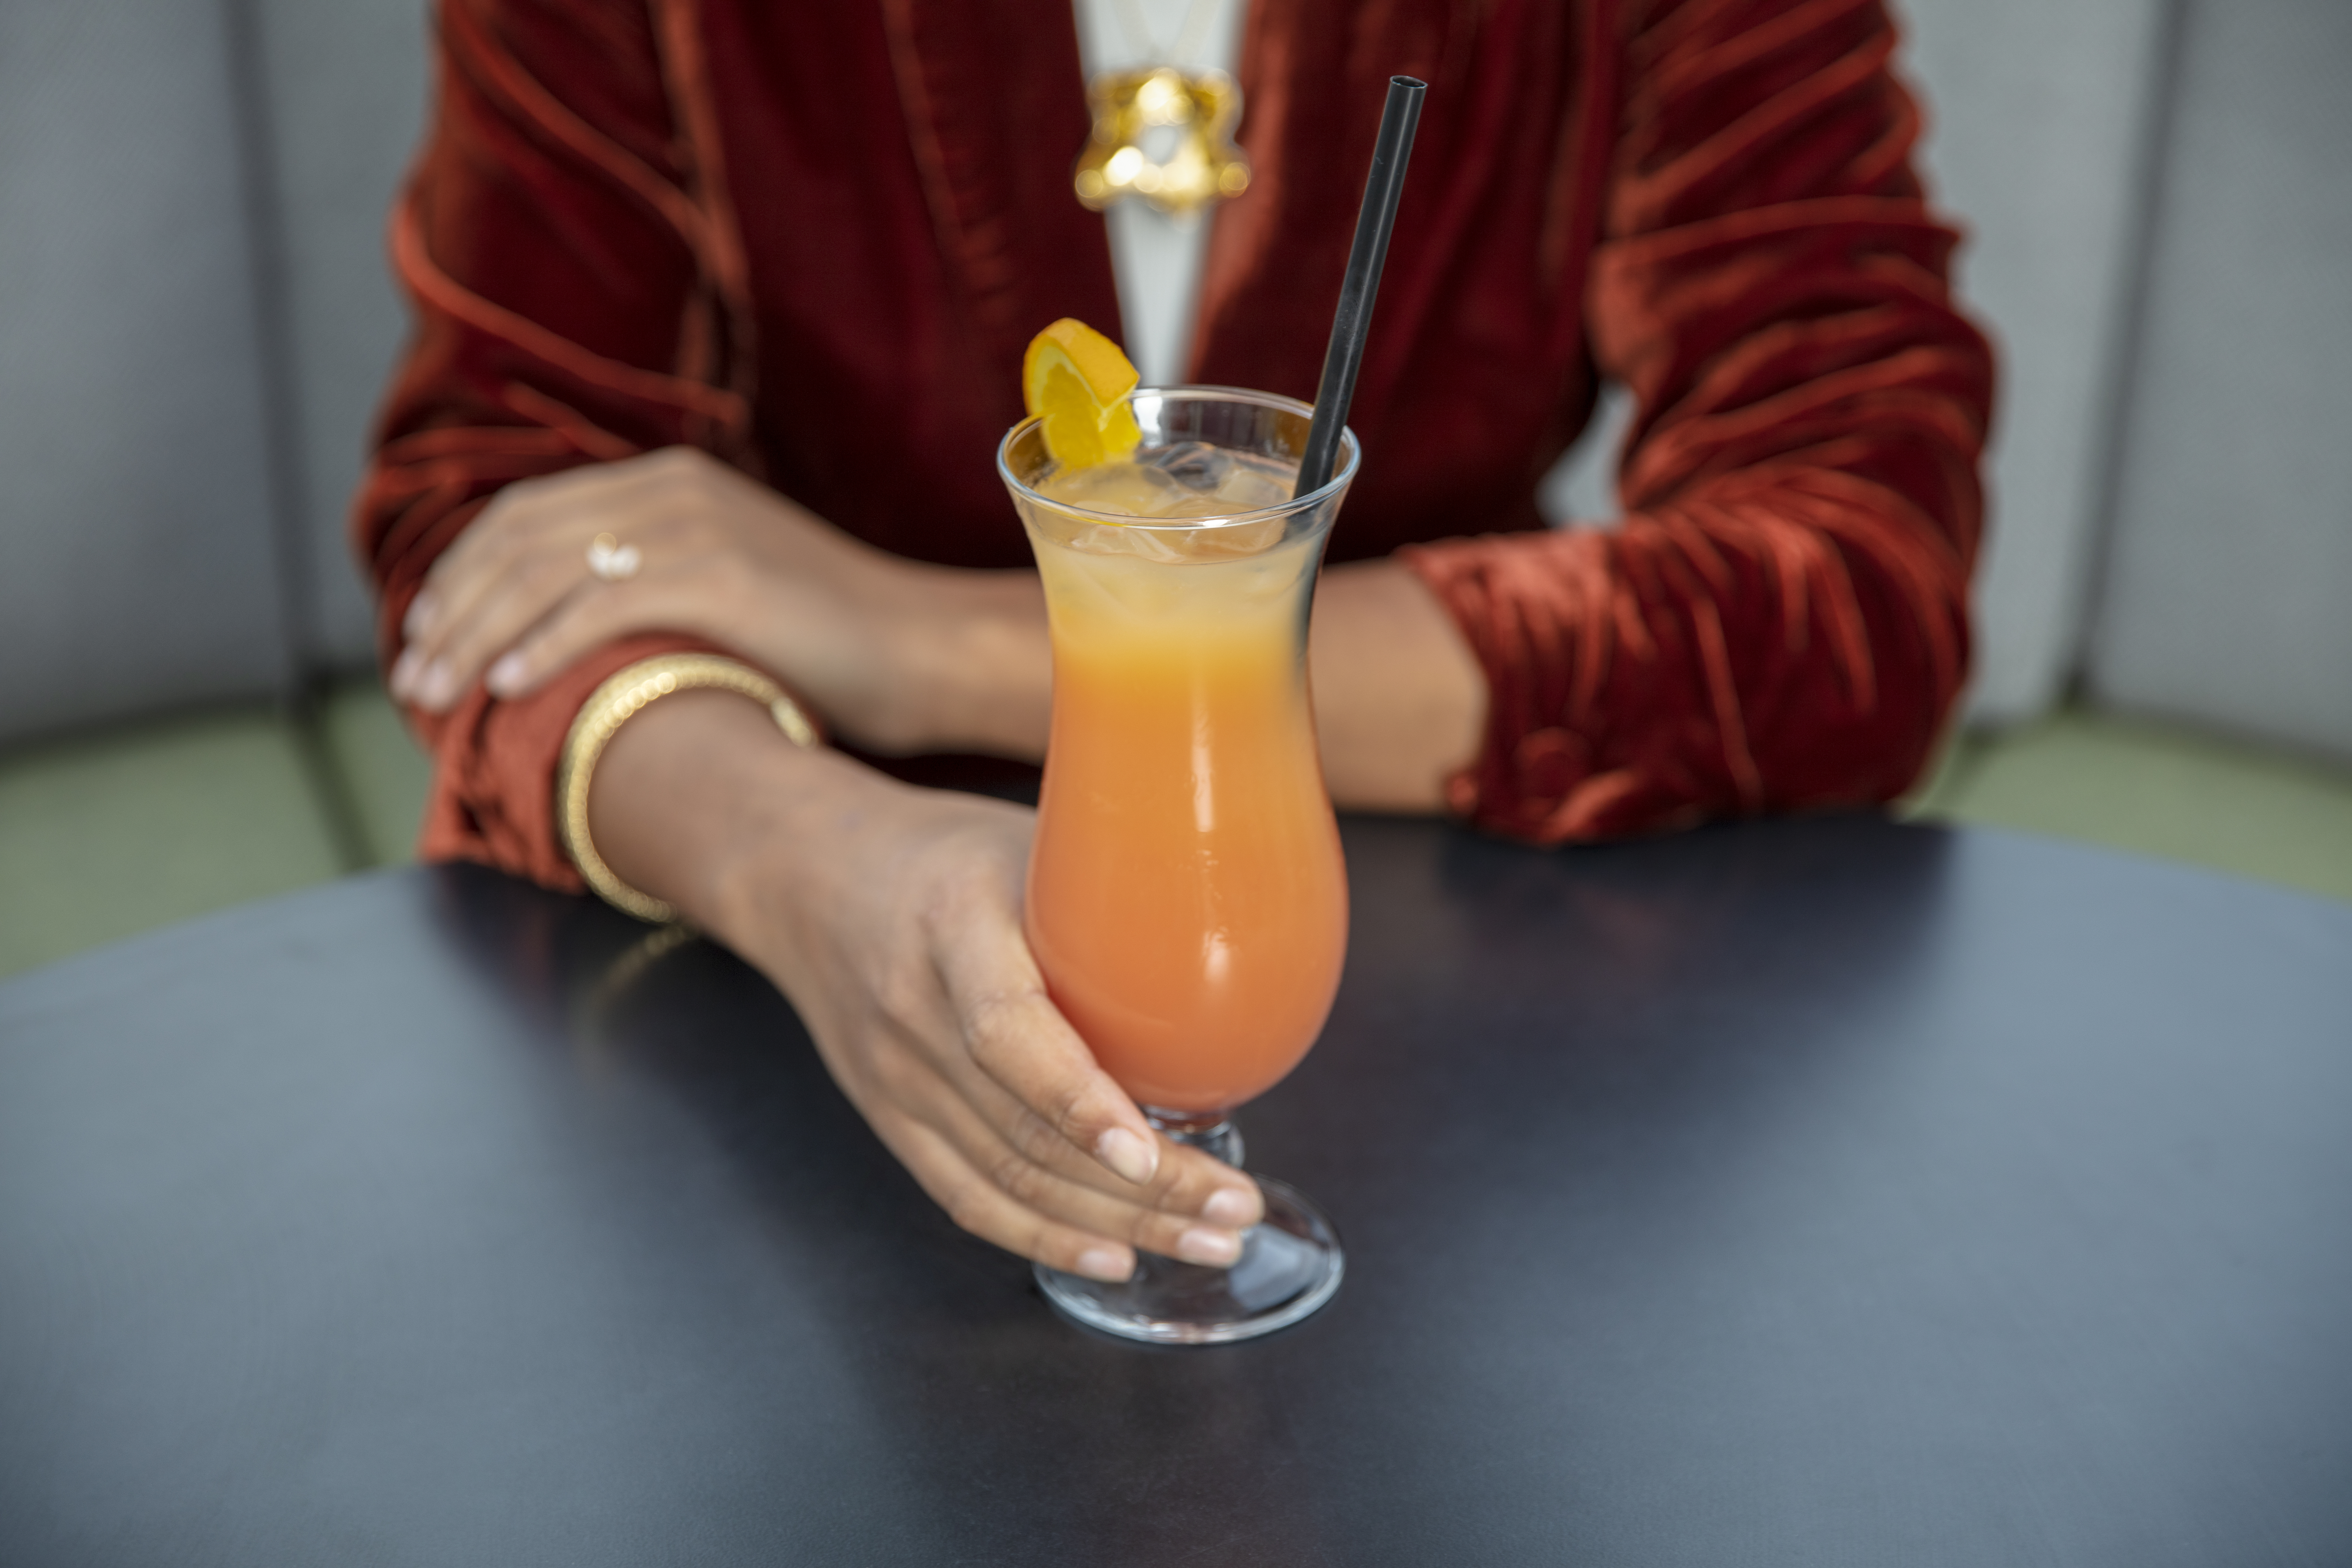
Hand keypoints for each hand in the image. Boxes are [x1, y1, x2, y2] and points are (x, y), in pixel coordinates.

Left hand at [389, 447, 1049, 756]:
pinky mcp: (720, 578)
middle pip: (520, 540)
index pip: (528, 516)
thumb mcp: (726, 593)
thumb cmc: (830, 644)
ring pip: (545, 572)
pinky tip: (505, 685)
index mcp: (669, 484)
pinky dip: (542, 645)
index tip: (424, 635)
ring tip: (433, 691)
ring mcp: (697, 529)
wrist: (923, 650)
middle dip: (450, 610)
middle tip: (407, 677)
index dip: (463, 575)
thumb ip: (653, 588)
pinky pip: (601, 605)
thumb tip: (567, 635)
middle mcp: (673, 491)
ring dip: (475, 635)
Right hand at [594, 692, 1262, 1279]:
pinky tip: (1116, 1257)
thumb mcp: (1024, 838)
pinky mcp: (891, 1119)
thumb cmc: (942, 851)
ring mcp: (894, 1079)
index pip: (1008, 1031)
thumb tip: (1246, 908)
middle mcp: (912, 1014)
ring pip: (1009, 1180)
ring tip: (1211, 1238)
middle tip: (1238, 1207)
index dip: (1082, 1101)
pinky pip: (969, 1198)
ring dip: (1118, 1224)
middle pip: (1026, 1130)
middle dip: (1144, 1189)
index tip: (1153, 1149)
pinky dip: (1046, 1238)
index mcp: (950, 927)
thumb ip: (1115, 879)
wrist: (810, 876)